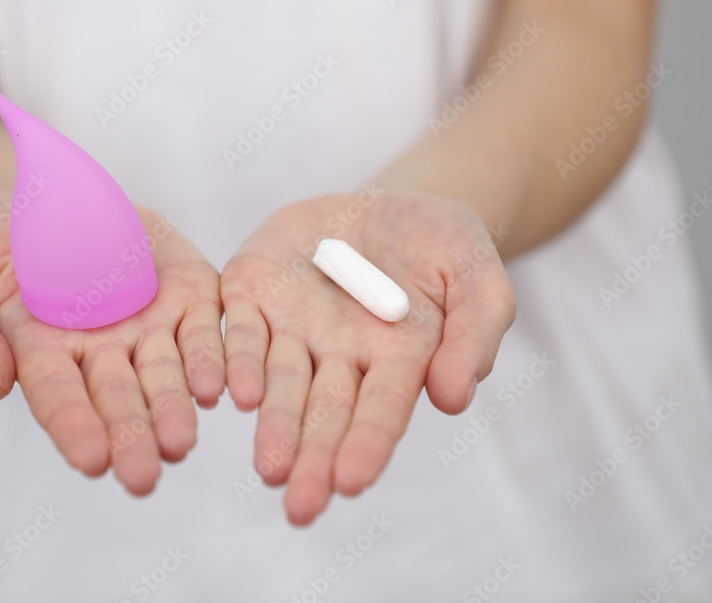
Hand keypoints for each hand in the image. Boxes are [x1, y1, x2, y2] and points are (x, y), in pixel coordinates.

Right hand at [0, 192, 224, 493]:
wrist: (42, 198)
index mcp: (42, 355)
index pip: (60, 397)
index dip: (75, 427)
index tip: (92, 462)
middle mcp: (101, 350)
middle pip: (120, 397)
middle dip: (131, 437)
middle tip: (144, 477)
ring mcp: (147, 322)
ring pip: (167, 372)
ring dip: (175, 408)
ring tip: (181, 442)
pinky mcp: (185, 291)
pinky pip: (205, 326)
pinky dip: (213, 357)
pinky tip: (219, 385)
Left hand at [220, 192, 515, 523]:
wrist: (391, 204)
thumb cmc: (446, 249)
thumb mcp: (479, 280)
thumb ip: (474, 335)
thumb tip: (453, 399)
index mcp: (396, 360)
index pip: (380, 410)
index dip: (366, 444)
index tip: (351, 482)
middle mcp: (338, 355)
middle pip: (323, 412)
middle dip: (311, 458)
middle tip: (299, 508)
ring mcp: (292, 326)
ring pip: (278, 382)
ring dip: (272, 424)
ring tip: (268, 466)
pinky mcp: (254, 290)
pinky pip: (240, 328)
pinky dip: (236, 360)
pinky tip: (233, 392)